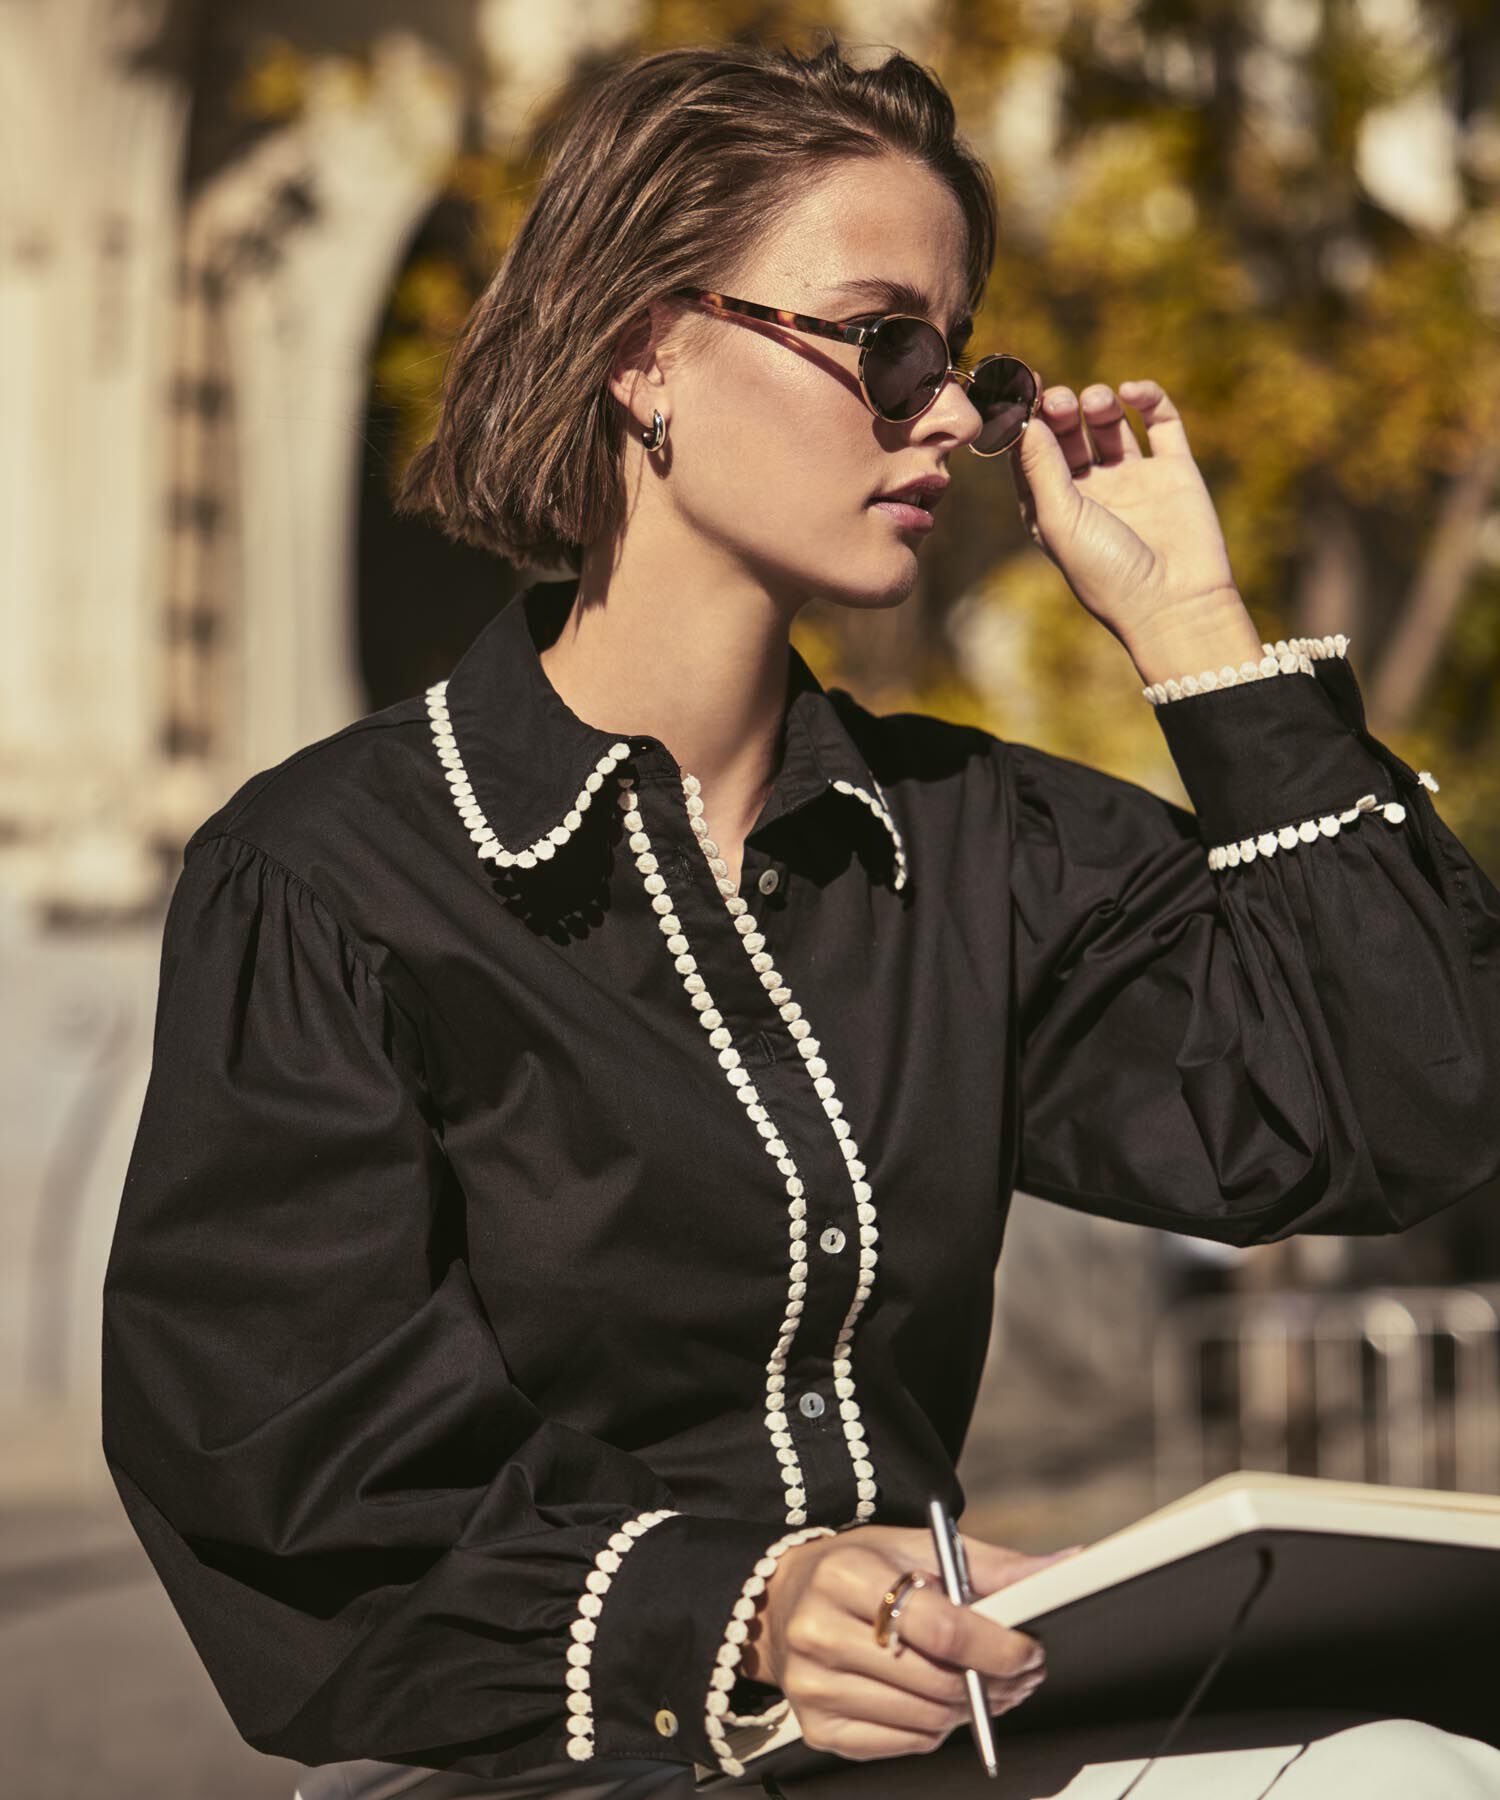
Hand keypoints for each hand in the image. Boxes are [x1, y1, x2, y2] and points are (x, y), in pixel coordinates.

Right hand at [739, 1525, 1079, 1761]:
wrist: (782, 1601)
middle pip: (936, 1680)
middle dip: (994, 1682)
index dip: (998, 1645)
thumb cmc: (858, 1568)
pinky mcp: (818, 1728)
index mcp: (846, 1575)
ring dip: (969, 1709)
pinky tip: (936, 1700)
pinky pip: (903, 1744)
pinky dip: (934, 1728)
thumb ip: (992, 1565)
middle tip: (1021, 1673)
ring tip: (982, 1684)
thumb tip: (1065, 1566)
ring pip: (925, 1719)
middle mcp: (821, 1632)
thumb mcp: (916, 1548)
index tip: (1030, 1650)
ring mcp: (815, 1687)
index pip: (941, 1626)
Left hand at [1011, 379, 1259, 671]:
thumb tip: (1025, 419)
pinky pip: (1160, 423)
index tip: (1023, 389)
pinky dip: (1147, 399)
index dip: (1025, 420)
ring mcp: (1133, 479)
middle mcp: (1091, 491)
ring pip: (1109, 424)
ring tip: (1095, 401)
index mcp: (1054, 508)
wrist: (1176, 602)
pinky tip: (1132, 392)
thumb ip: (1041, 468)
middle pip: (1068, 434)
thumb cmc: (1107, 572)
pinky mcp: (1173, 470)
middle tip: (1060, 399)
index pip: (1032, 454)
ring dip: (1098, 403)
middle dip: (1060, 410)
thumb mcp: (1060, 521)